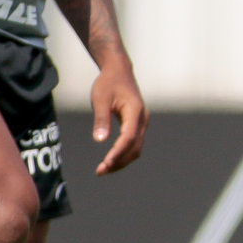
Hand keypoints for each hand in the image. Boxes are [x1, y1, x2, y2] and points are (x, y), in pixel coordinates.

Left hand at [90, 56, 148, 174]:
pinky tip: (111, 159)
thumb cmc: (108, 83)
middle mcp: (142, 119)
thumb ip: (101, 119)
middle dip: (119, 161)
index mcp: (135, 111)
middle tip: (100, 171)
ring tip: (104, 169)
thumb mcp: (100, 98)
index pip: (128, 137)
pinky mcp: (137, 125)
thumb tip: (99, 140)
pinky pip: (133, 144)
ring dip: (122, 160)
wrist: (119, 71)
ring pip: (136, 148)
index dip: (118, 152)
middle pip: (134, 147)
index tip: (105, 164)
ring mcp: (141, 123)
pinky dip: (123, 154)